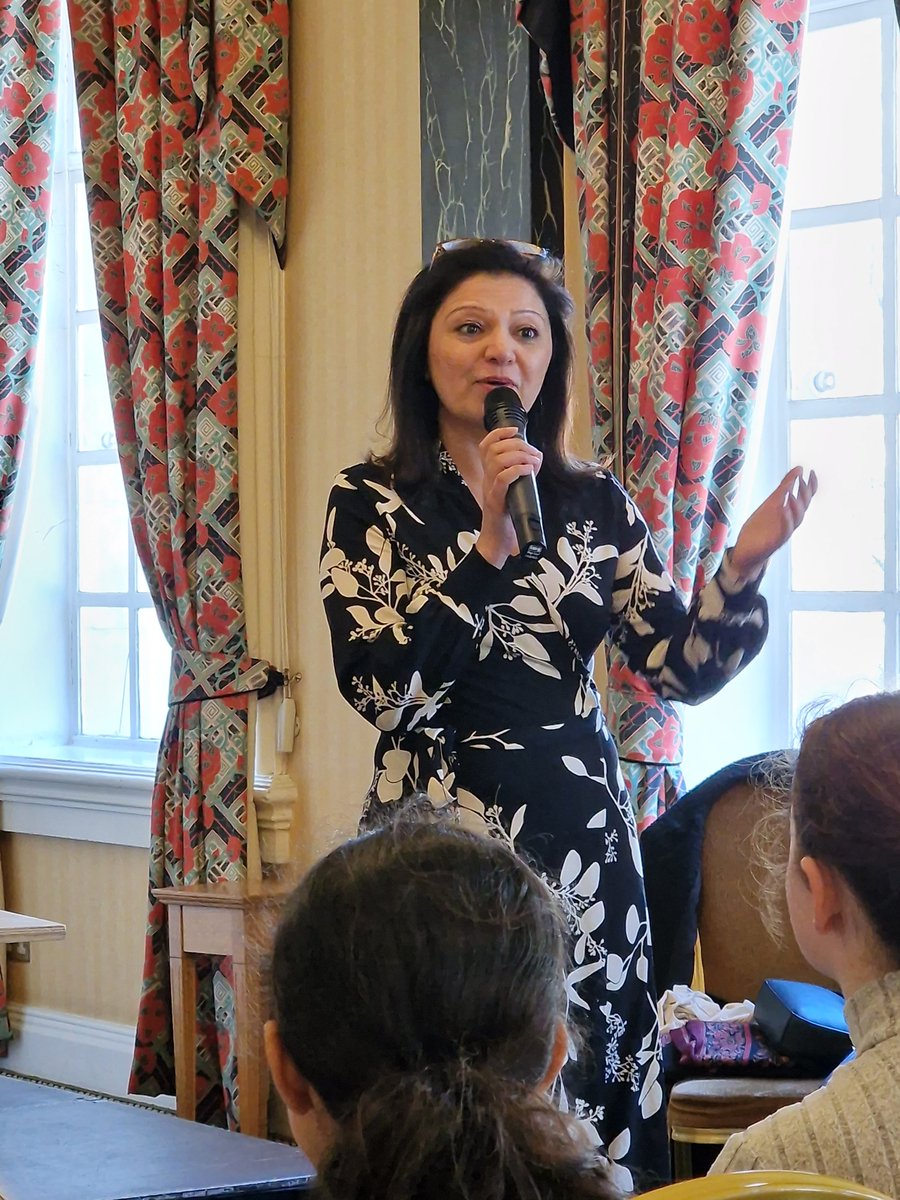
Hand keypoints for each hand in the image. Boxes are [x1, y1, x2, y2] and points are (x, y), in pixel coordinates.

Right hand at [475, 426, 542, 566]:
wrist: (498, 542)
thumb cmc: (507, 517)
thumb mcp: (514, 490)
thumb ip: (521, 475)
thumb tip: (535, 460)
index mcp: (489, 474)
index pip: (486, 445)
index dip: (499, 433)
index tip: (516, 431)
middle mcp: (486, 479)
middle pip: (495, 449)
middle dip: (518, 445)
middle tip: (534, 454)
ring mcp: (490, 489)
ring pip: (498, 460)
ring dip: (520, 456)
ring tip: (533, 463)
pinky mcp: (496, 502)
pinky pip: (502, 479)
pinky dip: (517, 470)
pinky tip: (529, 471)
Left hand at [731, 466, 817, 577]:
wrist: (746, 550)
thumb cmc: (760, 526)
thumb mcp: (772, 502)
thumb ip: (785, 486)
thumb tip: (799, 469)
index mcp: (790, 512)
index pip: (805, 498)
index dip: (810, 486)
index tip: (810, 472)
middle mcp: (791, 522)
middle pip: (804, 507)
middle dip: (804, 493)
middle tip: (801, 479)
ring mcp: (784, 532)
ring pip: (797, 519)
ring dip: (796, 506)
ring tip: (793, 494)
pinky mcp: (775, 541)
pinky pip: (785, 531)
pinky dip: (786, 519)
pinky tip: (783, 508)